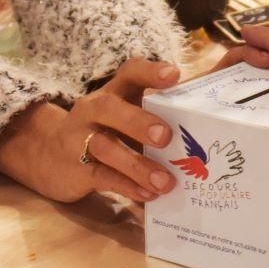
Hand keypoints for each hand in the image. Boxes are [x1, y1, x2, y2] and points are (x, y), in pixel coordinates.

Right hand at [0, 57, 182, 203]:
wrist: (48, 156)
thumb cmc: (107, 131)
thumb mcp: (129, 115)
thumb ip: (166, 109)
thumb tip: (220, 98)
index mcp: (114, 92)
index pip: (129, 73)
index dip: (150, 72)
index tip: (174, 75)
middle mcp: (94, 111)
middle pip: (110, 108)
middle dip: (138, 121)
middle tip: (166, 136)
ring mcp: (81, 140)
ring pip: (106, 147)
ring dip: (138, 165)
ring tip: (166, 182)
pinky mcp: (77, 169)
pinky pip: (101, 176)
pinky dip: (126, 186)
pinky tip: (148, 195)